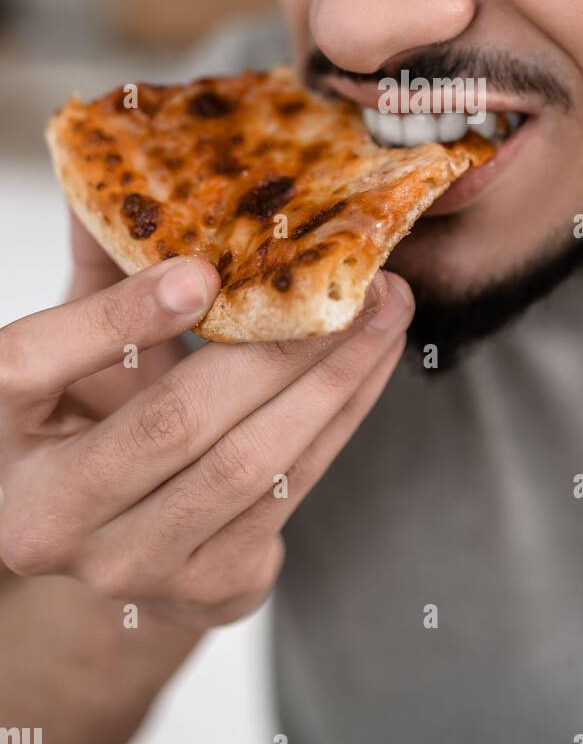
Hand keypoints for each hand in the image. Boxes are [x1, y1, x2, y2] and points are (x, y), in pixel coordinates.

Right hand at [0, 228, 412, 629]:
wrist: (112, 538)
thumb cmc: (92, 415)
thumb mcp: (77, 341)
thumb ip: (102, 260)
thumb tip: (126, 154)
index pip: (32, 365)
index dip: (117, 317)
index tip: (200, 272)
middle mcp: (45, 518)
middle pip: (169, 423)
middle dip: (277, 345)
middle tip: (352, 279)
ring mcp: (127, 567)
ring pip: (248, 464)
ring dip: (333, 379)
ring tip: (387, 311)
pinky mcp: (206, 589)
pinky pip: (290, 492)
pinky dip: (342, 418)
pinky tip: (373, 364)